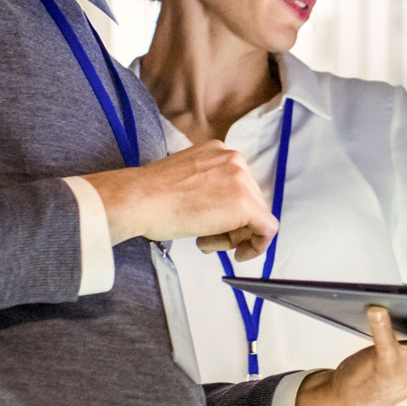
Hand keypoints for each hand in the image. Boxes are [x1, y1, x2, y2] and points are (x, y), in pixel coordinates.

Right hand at [78, 141, 277, 260]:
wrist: (139, 199)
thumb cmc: (150, 196)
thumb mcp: (185, 179)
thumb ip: (207, 186)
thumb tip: (219, 208)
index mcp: (218, 151)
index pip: (238, 187)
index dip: (228, 212)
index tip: (215, 226)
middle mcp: (235, 160)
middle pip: (250, 201)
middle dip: (232, 226)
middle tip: (207, 238)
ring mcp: (242, 180)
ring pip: (256, 216)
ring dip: (234, 236)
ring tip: (205, 241)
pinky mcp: (246, 204)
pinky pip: (267, 229)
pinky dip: (257, 246)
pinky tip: (239, 254)